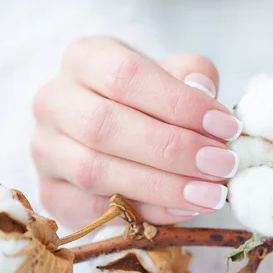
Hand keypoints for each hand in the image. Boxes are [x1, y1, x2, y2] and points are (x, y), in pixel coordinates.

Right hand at [32, 37, 240, 228]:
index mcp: (86, 59)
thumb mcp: (175, 75)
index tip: (227, 127)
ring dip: (163, 186)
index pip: (126, 76)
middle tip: (222, 164)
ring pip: (96, 171)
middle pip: (105, 126)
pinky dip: (145, 213)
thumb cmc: (151, 100)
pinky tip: (185, 209)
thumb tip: (202, 89)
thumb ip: (192, 74)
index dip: (180, 104)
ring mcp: (46, 150)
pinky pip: (93, 211)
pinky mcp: (51, 193)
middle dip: (173, 150)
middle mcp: (55, 101)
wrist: (119, 133)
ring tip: (212, 193)